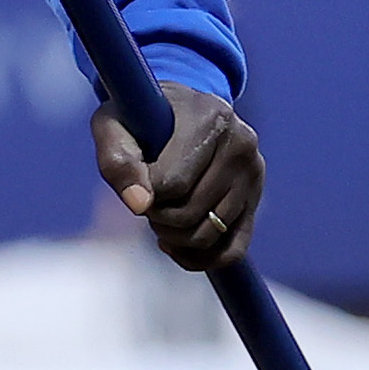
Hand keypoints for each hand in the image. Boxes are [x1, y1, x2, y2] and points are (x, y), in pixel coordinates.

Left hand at [96, 82, 261, 272]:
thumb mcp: (113, 127)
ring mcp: (253, 173)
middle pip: (191, 212)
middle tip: (147, 201)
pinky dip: (200, 259)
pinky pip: (233, 250)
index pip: (173, 183)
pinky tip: (175, 245)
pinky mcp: (255, 199)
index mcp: (209, 117)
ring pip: (209, 234)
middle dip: (158, 217)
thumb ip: (118, 162)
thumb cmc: (140, 119)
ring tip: (159, 214)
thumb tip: (139, 204)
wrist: (176, 110)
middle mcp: (241, 143)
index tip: (137, 180)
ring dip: (173, 237)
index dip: (145, 193)